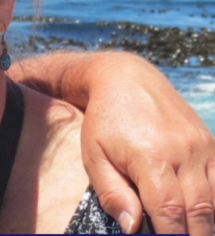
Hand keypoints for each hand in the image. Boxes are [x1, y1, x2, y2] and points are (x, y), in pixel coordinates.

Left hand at [79, 53, 214, 235]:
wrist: (125, 78)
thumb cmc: (104, 120)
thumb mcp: (95, 156)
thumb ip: (112, 193)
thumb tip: (132, 227)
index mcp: (151, 157)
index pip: (169, 210)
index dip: (172, 235)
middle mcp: (183, 152)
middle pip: (199, 209)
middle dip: (196, 234)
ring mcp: (201, 146)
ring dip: (209, 221)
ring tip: (197, 232)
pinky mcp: (210, 142)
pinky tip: (207, 215)